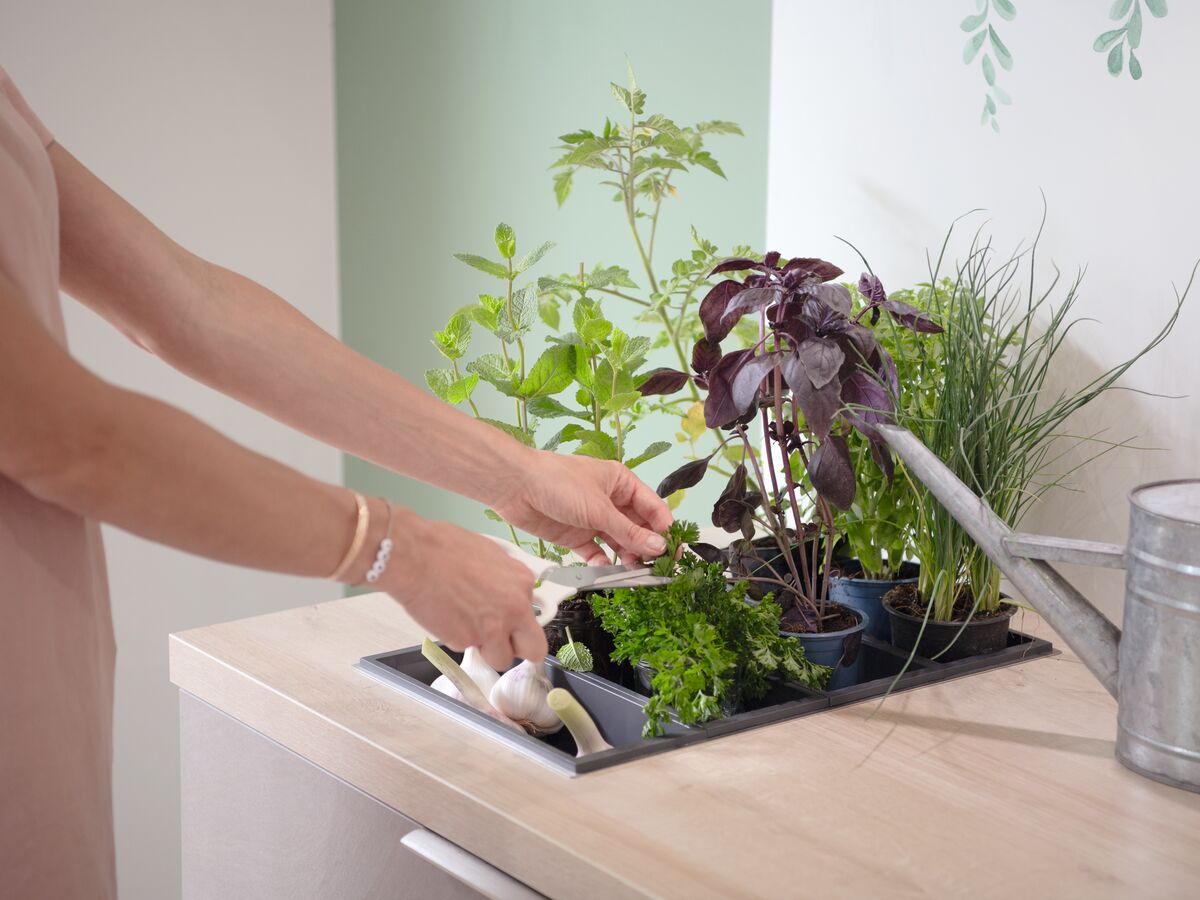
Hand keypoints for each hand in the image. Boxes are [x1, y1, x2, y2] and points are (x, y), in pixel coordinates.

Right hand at [381, 517, 546, 669]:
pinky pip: (466, 647)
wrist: (414, 555)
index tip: (510, 624)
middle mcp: (514, 609)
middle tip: (500, 640)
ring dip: (487, 649)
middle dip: (517, 648)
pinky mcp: (464, 641)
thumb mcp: (490, 555)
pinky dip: (457, 638)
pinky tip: (446, 616)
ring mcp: (491, 629)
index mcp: (522, 583)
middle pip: (533, 650)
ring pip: (500, 659)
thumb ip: (506, 581)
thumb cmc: (444, 547)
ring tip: (466, 625)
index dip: (519, 623)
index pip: (536, 618)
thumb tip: (505, 592)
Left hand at [492, 450, 673, 564]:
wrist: (515, 486)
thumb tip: (657, 546)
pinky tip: (605, 569)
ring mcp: (593, 519)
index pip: (653, 509)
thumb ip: (628, 531)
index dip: (664, 530)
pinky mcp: (576, 536)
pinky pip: (596, 553)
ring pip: (619, 543)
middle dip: (647, 548)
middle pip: (638, 529)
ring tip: (633, 573)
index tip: (673, 551)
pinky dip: (602, 563)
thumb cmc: (556, 481)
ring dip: (627, 558)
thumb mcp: (599, 508)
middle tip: (655, 568)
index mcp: (622, 483)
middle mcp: (610, 501)